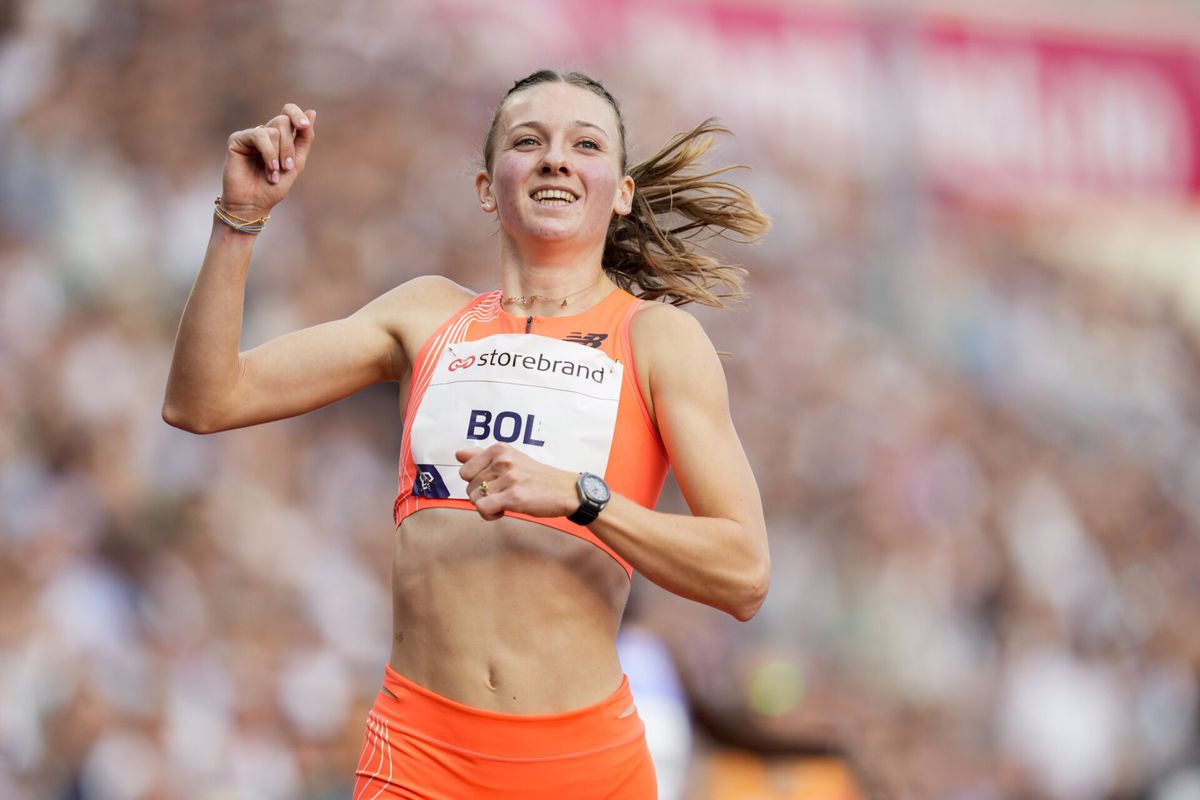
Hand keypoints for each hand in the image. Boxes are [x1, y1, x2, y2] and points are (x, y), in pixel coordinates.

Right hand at [220, 103, 315, 218]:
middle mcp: (265, 133)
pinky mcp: (238, 139)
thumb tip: (312, 111)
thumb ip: (304, 139)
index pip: (289, 112)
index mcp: (280, 137)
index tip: (305, 126)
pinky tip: (270, 168)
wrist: (253, 204)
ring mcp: (251, 135)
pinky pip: (260, 135)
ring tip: (275, 173)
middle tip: (287, 167)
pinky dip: (269, 153)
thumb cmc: (273, 188)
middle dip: (290, 146)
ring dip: (280, 154)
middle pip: (283, 121)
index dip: (298, 115)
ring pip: (274, 130)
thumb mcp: (296, 163)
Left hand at [456, 444, 578, 521]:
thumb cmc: (537, 477)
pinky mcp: (514, 497)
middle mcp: (502, 460)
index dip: (475, 482)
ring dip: (487, 506)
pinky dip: (490, 514)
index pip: (465, 469)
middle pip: (469, 486)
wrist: (566, 490)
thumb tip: (458, 454)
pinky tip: (503, 511)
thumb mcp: (511, 458)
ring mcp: (508, 478)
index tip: (492, 484)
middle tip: (502, 495)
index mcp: (499, 450)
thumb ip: (482, 456)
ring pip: (475, 499)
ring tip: (505, 503)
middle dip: (483, 495)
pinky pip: (483, 508)